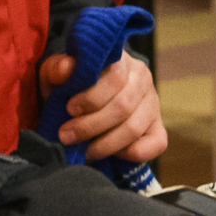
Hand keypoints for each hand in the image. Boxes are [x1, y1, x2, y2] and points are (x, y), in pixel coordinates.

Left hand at [41, 51, 166, 162]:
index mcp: (120, 61)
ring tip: (82, 150)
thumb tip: (66, 68)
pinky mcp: (158, 127)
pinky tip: (110, 154)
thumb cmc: (69, 86)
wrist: (80, 100)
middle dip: (91, 125)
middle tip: (67, 136)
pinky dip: (132, 153)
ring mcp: (152, 104)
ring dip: (105, 144)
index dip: (91, 97)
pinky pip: (156, 144)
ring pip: (134, 128)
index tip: (69, 110)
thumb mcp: (57, 75)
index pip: (115, 77)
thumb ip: (58, 69)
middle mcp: (142, 79)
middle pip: (123, 106)